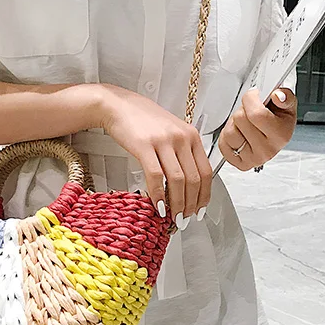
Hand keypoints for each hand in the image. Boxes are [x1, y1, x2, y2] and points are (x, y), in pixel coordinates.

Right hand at [98, 85, 210, 228]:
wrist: (118, 106)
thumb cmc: (143, 120)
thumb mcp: (171, 131)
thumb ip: (182, 152)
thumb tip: (188, 183)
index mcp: (191, 135)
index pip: (207, 171)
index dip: (204, 195)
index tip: (200, 209)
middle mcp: (181, 137)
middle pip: (194, 179)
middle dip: (191, 204)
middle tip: (185, 218)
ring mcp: (164, 141)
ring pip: (178, 180)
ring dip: (177, 203)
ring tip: (173, 216)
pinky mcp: (145, 146)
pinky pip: (156, 176)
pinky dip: (158, 195)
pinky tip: (157, 205)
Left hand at [218, 88, 296, 170]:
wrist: (277, 135)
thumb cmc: (280, 119)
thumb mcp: (288, 103)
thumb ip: (285, 95)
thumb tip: (277, 96)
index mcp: (280, 134)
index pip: (256, 114)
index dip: (250, 99)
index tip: (253, 96)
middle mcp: (268, 150)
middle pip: (240, 120)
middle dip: (242, 109)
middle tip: (250, 110)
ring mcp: (254, 159)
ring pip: (229, 132)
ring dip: (233, 123)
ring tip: (244, 123)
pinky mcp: (241, 164)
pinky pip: (223, 144)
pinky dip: (226, 136)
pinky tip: (239, 133)